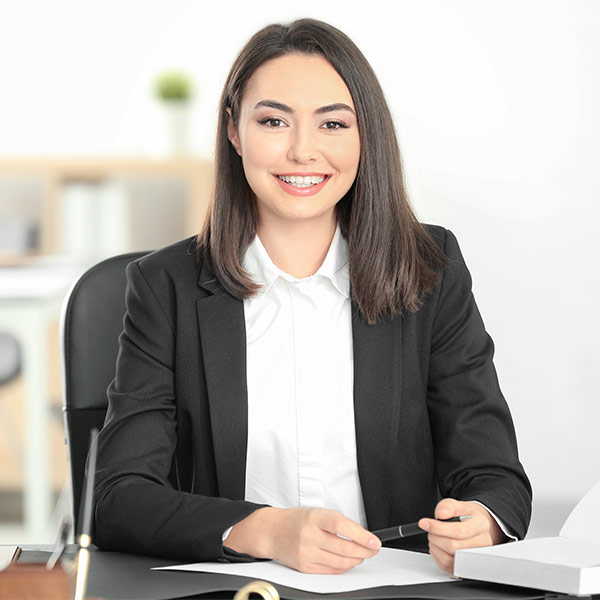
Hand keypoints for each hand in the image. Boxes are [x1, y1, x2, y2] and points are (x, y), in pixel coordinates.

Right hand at [225, 506, 380, 573]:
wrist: (274, 532)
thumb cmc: (298, 520)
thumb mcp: (318, 512)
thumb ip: (338, 522)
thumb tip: (362, 535)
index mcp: (314, 517)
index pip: (340, 526)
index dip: (361, 535)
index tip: (374, 541)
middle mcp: (309, 536)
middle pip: (344, 548)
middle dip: (365, 551)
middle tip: (373, 549)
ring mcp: (307, 554)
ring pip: (341, 563)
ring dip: (357, 560)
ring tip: (363, 554)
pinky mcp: (306, 568)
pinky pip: (332, 571)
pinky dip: (344, 566)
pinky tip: (348, 560)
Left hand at [418, 499, 506, 573]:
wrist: (475, 525)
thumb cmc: (466, 516)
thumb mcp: (457, 505)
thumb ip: (447, 506)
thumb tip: (440, 514)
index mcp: (480, 525)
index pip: (459, 531)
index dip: (438, 528)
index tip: (424, 523)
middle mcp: (481, 544)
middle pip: (453, 546)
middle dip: (435, 536)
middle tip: (431, 528)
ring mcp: (474, 557)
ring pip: (448, 558)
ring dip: (435, 546)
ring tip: (435, 536)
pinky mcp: (464, 566)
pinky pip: (446, 565)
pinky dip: (436, 554)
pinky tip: (438, 545)